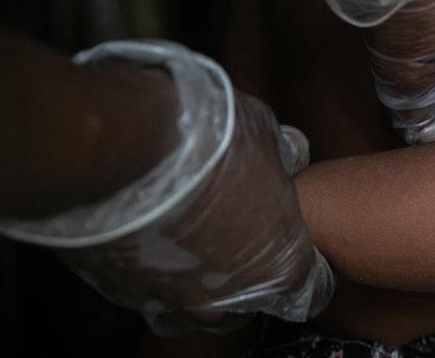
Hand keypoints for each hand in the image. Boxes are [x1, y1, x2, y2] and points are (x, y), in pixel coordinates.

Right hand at [0, 40, 332, 334]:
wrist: (125, 150)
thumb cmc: (208, 140)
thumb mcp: (265, 132)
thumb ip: (281, 155)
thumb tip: (290, 153)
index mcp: (282, 266)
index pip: (311, 288)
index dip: (300, 257)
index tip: (284, 230)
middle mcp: (230, 300)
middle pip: (249, 301)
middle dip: (244, 269)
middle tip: (230, 223)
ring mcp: (175, 302)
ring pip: (193, 301)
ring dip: (194, 272)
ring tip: (183, 223)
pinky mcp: (123, 293)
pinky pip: (146, 288)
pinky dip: (149, 262)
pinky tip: (144, 223)